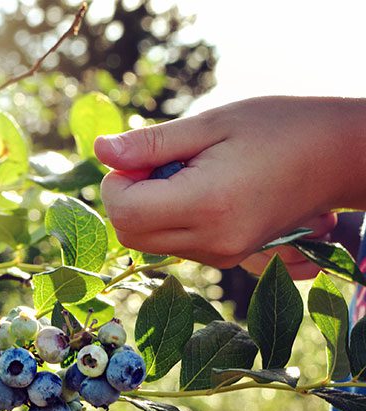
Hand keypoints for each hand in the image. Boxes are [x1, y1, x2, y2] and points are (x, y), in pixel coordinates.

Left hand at [94, 96, 365, 268]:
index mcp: (206, 205)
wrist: (335, 158)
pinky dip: (170, 220)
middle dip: (128, 197)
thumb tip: (101, 152)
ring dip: (149, 209)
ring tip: (188, 175)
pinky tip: (200, 193)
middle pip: (129, 233)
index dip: (116, 182)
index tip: (139, 156)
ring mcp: (220, 256)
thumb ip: (152, 143)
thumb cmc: (277, 128)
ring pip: (148, 243)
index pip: (125, 211)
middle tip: (160, 163)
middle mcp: (211, 242)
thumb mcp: (212, 123)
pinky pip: (174, 246)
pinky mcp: (226, 260)